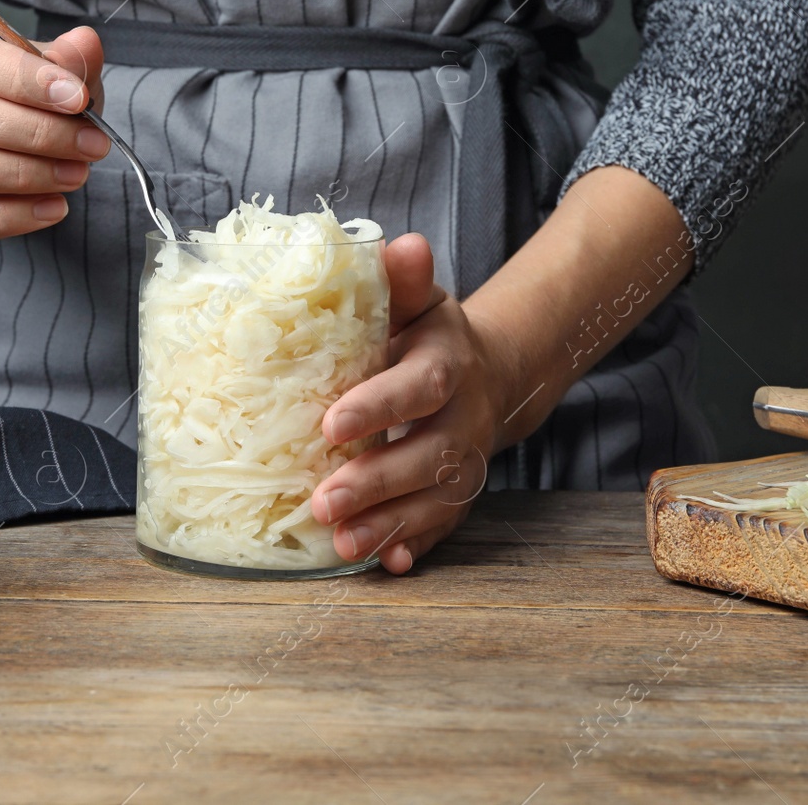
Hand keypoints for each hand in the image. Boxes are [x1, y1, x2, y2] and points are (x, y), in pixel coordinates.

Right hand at [0, 17, 111, 239]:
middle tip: (91, 146)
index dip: (24, 80)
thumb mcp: (51, 65)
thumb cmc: (22, 90)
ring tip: (75, 175)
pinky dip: (7, 217)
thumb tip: (85, 43)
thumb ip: (70, 56)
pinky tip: (52, 208)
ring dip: (23, 177)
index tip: (78, 99)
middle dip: (37, 134)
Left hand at [311, 233, 504, 574]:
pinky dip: (417, 546)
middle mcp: (462, 418)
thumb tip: (401, 244)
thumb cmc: (427, 336)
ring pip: (433, 500)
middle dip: (375, 482)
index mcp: (447, 365)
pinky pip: (442, 528)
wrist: (485, 374)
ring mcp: (463, 462)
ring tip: (340, 543)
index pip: (418, 387)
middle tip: (322, 501)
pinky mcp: (456, 495)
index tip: (331, 424)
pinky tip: (388, 563)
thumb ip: (404, 281)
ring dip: (387, 523)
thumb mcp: (419, 302)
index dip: (379, 407)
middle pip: (425, 456)